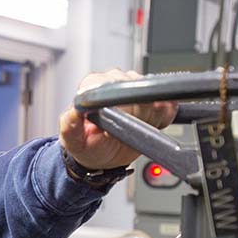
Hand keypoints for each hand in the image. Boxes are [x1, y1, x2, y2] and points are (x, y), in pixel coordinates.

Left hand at [59, 69, 176, 169]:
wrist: (101, 157)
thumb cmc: (85, 145)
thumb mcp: (72, 140)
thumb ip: (70, 125)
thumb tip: (74, 111)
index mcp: (93, 86)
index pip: (113, 84)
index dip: (121, 103)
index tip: (121, 119)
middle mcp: (114, 81)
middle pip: (137, 88)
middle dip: (135, 112)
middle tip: (125, 128)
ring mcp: (134, 88)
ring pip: (154, 95)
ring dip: (150, 115)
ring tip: (134, 128)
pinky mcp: (151, 100)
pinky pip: (167, 104)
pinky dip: (164, 116)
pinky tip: (150, 125)